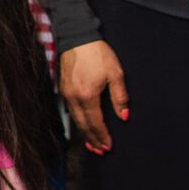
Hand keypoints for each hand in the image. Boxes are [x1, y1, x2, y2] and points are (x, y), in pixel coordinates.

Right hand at [58, 38, 129, 154]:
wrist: (77, 38)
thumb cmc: (97, 54)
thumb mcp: (115, 73)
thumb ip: (120, 97)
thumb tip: (124, 116)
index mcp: (88, 95)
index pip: (96, 123)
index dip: (103, 136)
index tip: (109, 146)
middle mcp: (75, 98)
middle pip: (84, 125)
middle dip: (93, 139)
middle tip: (101, 151)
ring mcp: (67, 94)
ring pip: (76, 120)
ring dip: (85, 134)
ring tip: (93, 144)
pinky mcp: (64, 90)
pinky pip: (71, 112)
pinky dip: (78, 123)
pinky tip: (83, 126)